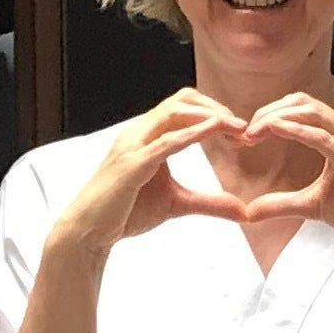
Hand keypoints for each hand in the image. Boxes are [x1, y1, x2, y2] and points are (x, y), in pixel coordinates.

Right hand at [48, 91, 250, 260]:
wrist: (89, 232)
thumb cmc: (126, 212)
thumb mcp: (178, 204)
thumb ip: (210, 203)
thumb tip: (243, 211)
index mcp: (148, 135)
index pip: (185, 107)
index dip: (215, 112)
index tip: (241, 131)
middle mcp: (139, 132)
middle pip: (183, 100)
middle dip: (217, 108)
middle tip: (244, 127)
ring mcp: (133, 145)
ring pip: (174, 112)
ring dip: (210, 116)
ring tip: (237, 128)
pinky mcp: (132, 164)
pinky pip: (165, 141)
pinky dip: (192, 133)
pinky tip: (214, 132)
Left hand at [236, 94, 333, 259]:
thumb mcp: (312, 205)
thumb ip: (282, 203)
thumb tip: (249, 212)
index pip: (302, 107)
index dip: (272, 114)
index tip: (246, 133)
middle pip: (303, 102)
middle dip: (269, 112)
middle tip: (244, 131)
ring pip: (312, 112)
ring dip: (277, 118)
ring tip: (252, 131)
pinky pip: (323, 138)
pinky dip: (296, 130)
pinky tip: (274, 131)